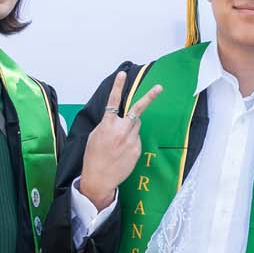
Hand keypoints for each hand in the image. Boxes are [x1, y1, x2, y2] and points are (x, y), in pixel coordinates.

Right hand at [78, 70, 162, 209]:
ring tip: (119, 141)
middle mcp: (121, 130)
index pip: (113, 101)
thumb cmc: (94, 156)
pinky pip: (137, 138)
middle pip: (137, 110)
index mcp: (107, 125)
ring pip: (136, 125)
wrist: (99, 178)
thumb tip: (118, 119)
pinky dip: (131, 141)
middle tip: (159, 87)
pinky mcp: (137, 149)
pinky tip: (122, 151)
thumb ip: (107, 124)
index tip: (122, 74)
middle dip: (149, 98)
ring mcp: (131, 140)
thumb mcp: (95, 136)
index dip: (117, 86)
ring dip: (131, 127)